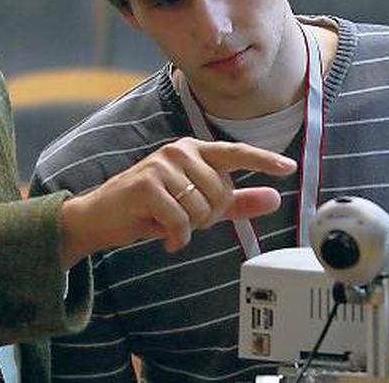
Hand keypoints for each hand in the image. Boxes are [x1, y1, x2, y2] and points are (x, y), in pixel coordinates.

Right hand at [58, 138, 297, 267]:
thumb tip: (273, 198)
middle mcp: (179, 151)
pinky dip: (176, 237)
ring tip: (170, 224)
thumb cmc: (150, 208)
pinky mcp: (146, 185)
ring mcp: (161, 165)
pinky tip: (164, 236)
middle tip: (184, 220)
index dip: (263, 161)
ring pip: (201, 208)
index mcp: (194, 151)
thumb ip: (236, 202)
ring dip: (190, 228)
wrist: (101, 217)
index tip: (287, 167)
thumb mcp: (198, 205)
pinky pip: (180, 221)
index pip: (235, 153)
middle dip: (208, 217)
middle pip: (220, 194)